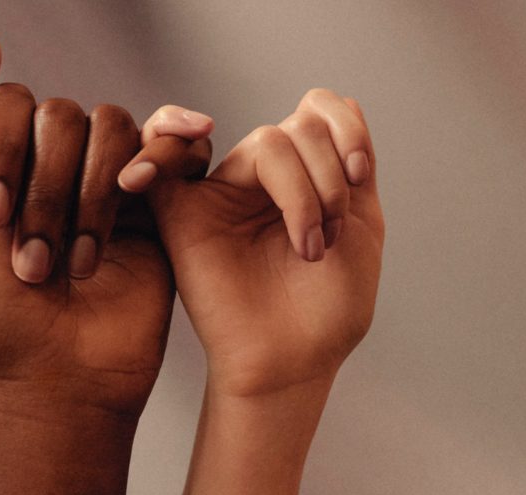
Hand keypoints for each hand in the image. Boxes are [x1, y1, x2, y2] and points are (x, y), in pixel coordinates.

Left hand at [0, 37, 210, 494]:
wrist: (56, 374)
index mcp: (4, 159)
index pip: (8, 104)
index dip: (1, 155)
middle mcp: (57, 160)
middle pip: (61, 117)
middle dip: (45, 193)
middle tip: (34, 262)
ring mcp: (110, 178)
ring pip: (111, 128)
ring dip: (90, 199)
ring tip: (77, 263)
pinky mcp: (158, 201)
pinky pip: (171, 144)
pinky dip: (160, 155)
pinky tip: (142, 186)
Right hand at [124, 88, 383, 395]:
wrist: (293, 362)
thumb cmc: (328, 308)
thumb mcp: (361, 225)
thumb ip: (351, 163)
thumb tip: (339, 100)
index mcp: (307, 175)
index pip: (320, 110)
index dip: (346, 129)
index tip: (359, 177)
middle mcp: (265, 178)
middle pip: (299, 126)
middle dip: (329, 177)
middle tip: (331, 236)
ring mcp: (224, 193)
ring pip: (267, 143)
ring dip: (304, 192)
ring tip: (309, 247)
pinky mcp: (182, 214)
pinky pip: (165, 162)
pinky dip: (164, 144)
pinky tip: (182, 149)